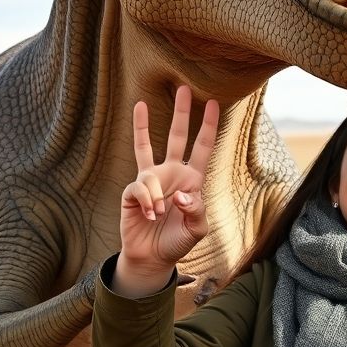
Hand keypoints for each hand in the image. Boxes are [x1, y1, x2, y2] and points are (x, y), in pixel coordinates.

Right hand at [115, 86, 219, 295]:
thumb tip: (181, 192)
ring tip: (150, 165)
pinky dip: (148, 202)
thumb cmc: (177, 241)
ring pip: (146, 150)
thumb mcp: (197, 229)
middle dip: (180, 112)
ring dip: (149, 155)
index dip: (208, 126)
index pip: (202, 148)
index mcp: (192, 180)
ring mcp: (151, 179)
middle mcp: (171, 173)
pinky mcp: (133, 190)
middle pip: (176, 136)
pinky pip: (141, 187)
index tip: (213, 103)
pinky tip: (151, 216)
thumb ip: (196, 210)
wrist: (152, 258)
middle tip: (182, 87)